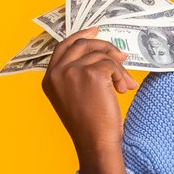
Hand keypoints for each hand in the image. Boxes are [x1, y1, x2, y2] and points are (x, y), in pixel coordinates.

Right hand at [42, 26, 138, 173]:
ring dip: (118, 69)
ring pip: (101, 55)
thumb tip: (100, 52)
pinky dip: (121, 75)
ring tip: (124, 85)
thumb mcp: (74, 96)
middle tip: (121, 56)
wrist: (95, 143)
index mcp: (49, 78)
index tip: (96, 30)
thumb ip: (77, 74)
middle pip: (83, 44)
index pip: (63, 46)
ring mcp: (72, 71)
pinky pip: (112, 64)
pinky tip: (122, 90)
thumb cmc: (89, 125)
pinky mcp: (91, 73)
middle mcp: (57, 72)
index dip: (80, 36)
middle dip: (105, 47)